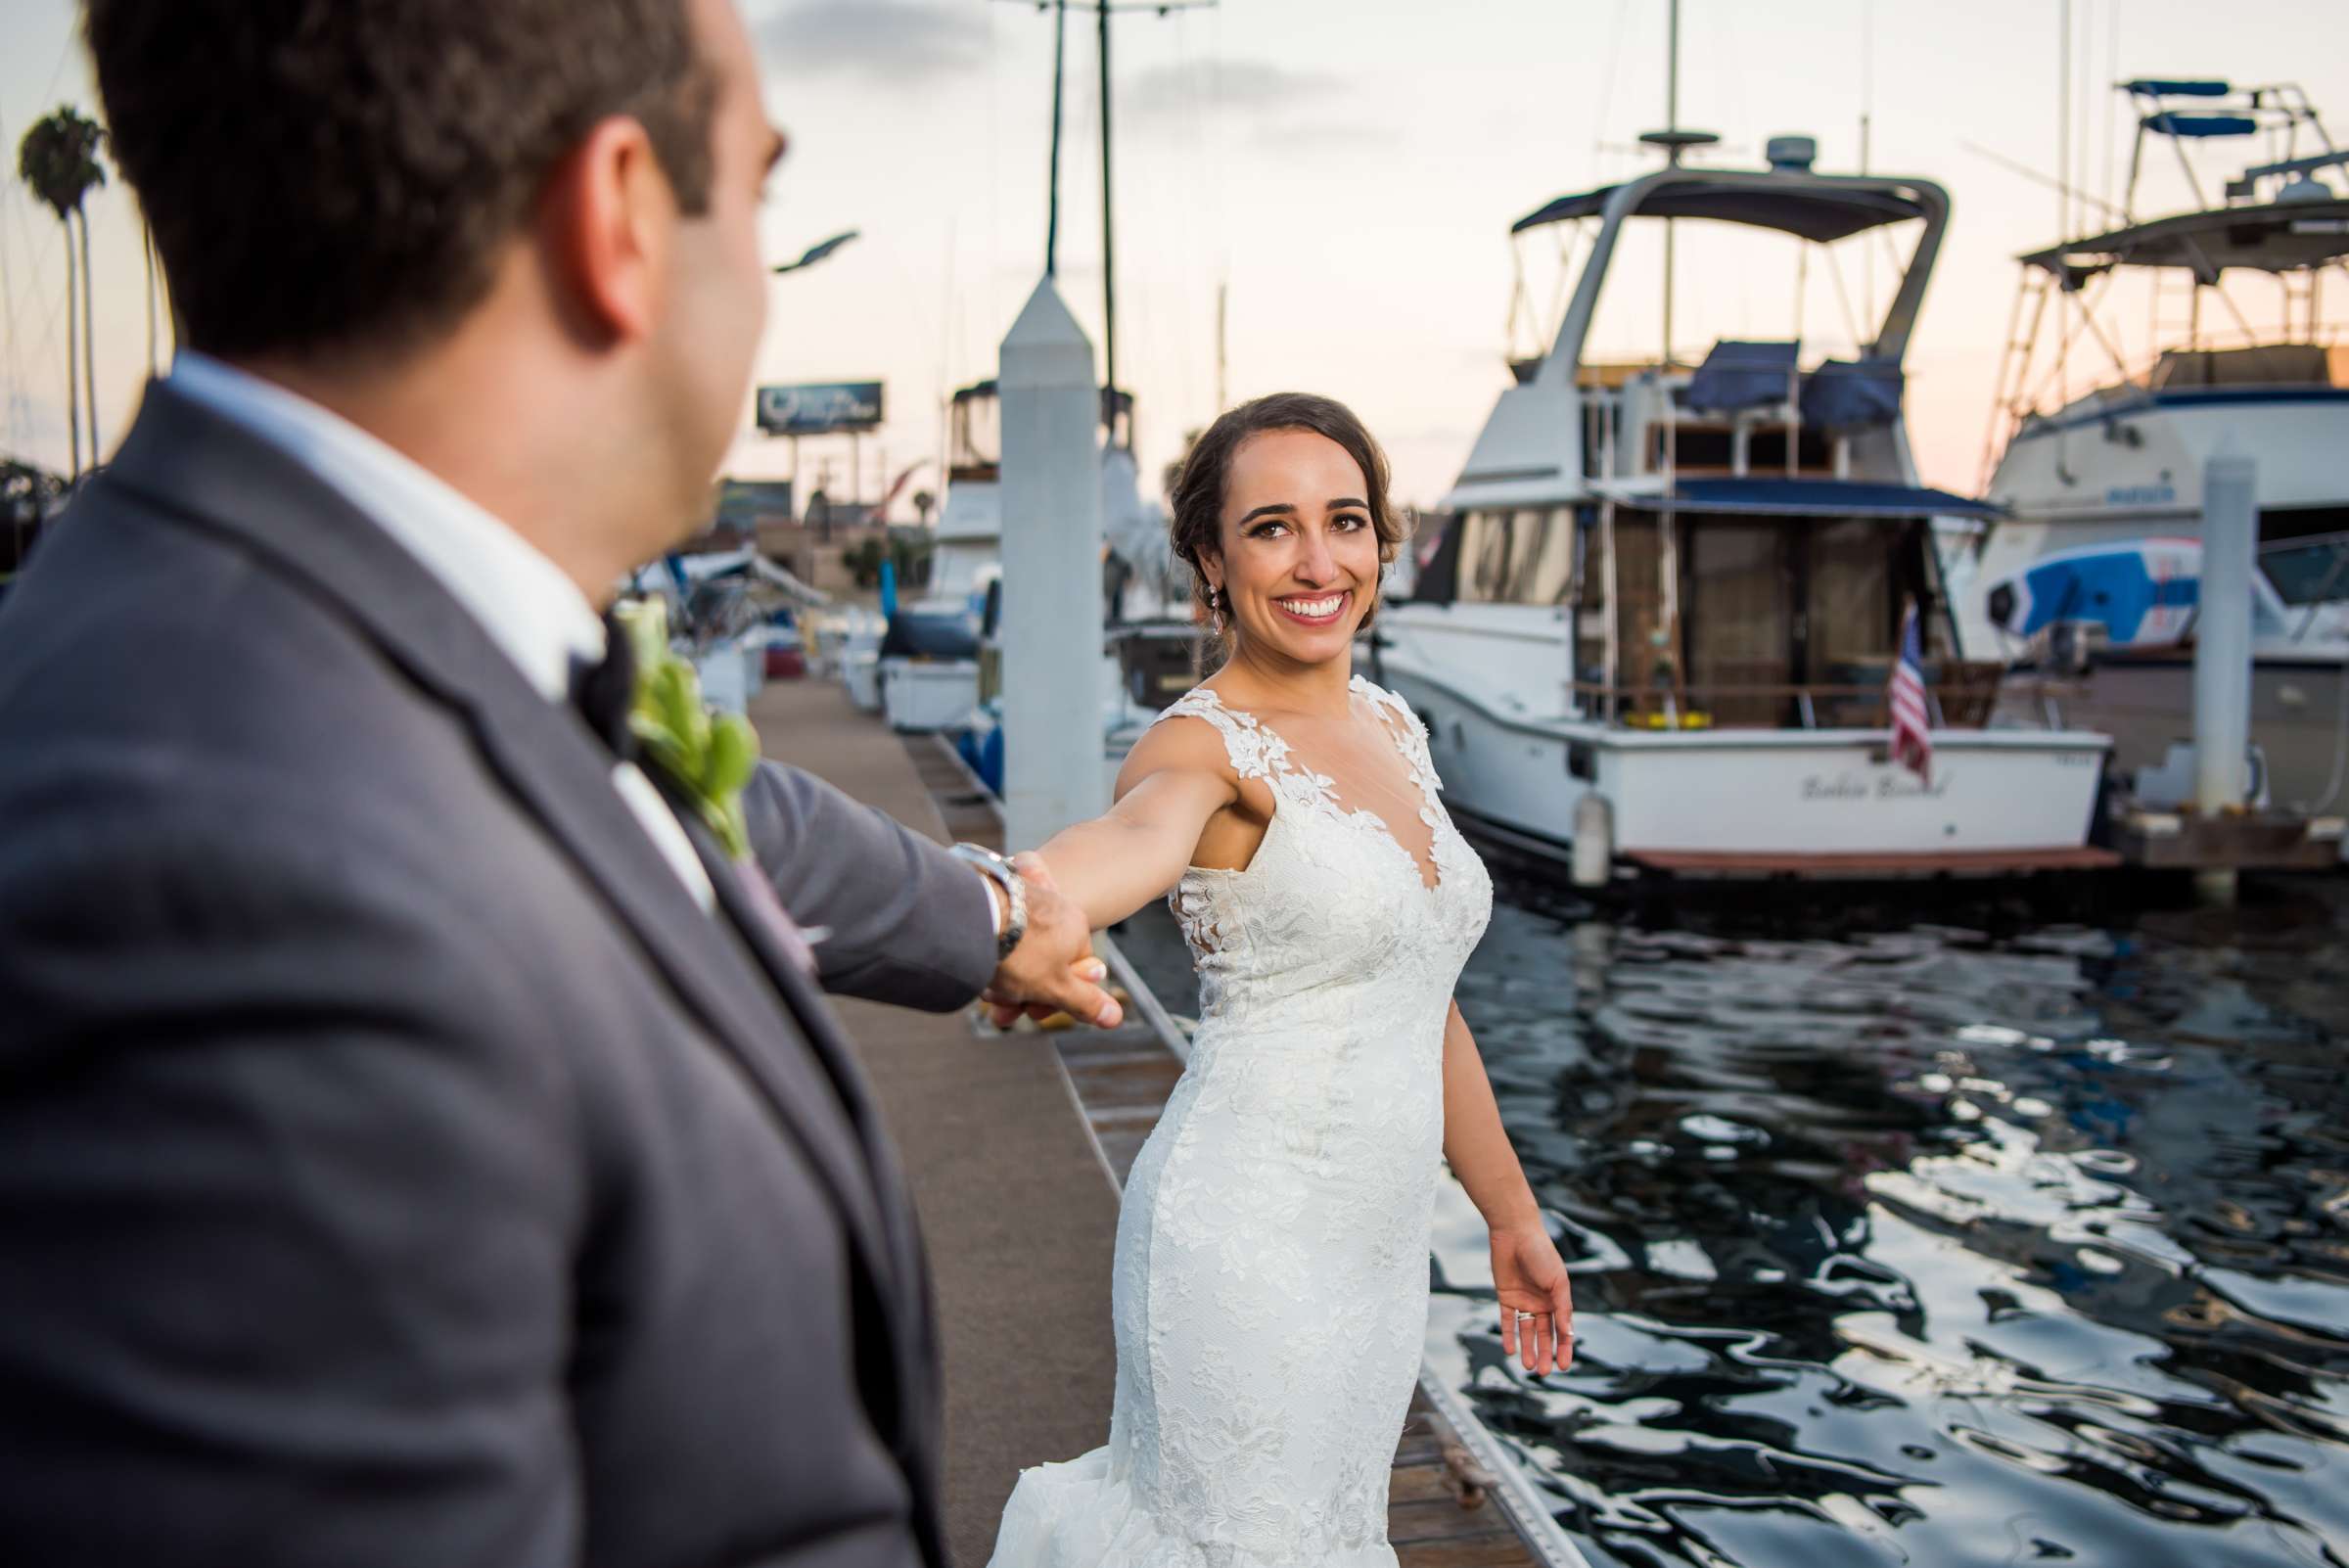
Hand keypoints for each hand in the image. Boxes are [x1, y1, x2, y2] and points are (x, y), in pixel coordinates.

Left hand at [981, 853, 1123, 1029]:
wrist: (970, 914)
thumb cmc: (1016, 953)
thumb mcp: (1055, 988)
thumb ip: (1086, 1002)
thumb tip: (1116, 1017)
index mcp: (1077, 928)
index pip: (1076, 972)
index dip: (1054, 998)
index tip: (1031, 1011)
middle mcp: (1057, 907)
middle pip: (1046, 961)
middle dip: (1025, 989)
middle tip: (1001, 1004)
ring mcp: (1028, 896)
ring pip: (1021, 948)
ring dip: (1003, 975)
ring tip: (985, 986)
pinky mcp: (1000, 890)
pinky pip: (1002, 927)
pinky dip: (992, 948)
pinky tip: (978, 958)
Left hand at [1490, 1219, 1574, 1375]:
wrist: (1515, 1233)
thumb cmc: (1541, 1254)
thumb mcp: (1557, 1282)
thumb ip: (1562, 1308)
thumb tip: (1568, 1333)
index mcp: (1558, 1299)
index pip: (1563, 1329)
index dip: (1564, 1348)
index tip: (1564, 1366)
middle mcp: (1542, 1302)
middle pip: (1544, 1334)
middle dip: (1545, 1354)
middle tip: (1543, 1373)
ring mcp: (1524, 1301)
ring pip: (1527, 1331)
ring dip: (1528, 1348)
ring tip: (1528, 1366)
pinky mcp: (1506, 1297)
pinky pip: (1507, 1321)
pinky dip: (1509, 1335)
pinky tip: (1511, 1350)